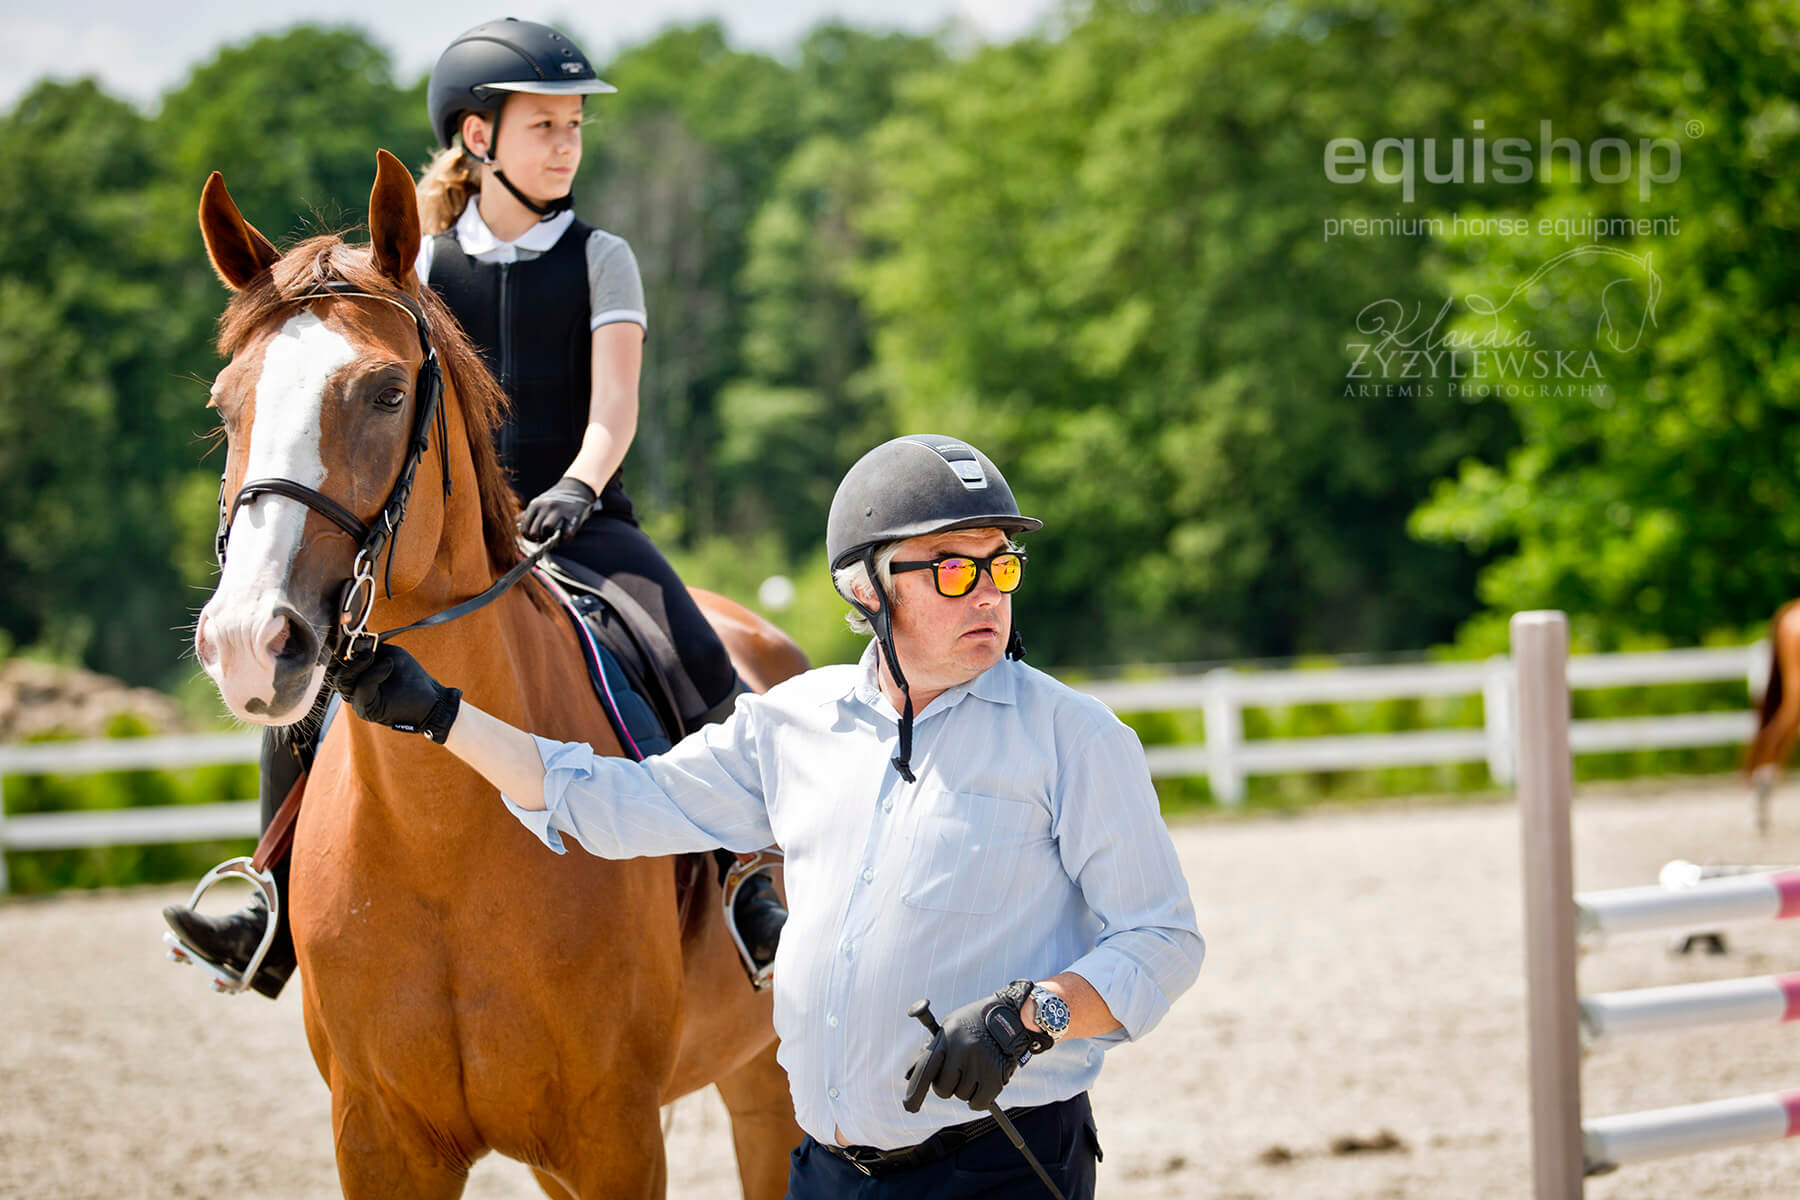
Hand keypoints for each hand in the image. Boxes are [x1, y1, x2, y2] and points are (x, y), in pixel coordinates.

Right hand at [332, 644, 461, 741]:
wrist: (430, 698)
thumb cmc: (410, 677)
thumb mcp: (389, 654)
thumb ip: (370, 648)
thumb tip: (354, 637)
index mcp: (356, 676)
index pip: (335, 663)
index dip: (337, 647)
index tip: (346, 631)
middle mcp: (352, 690)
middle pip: (334, 672)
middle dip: (343, 656)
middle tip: (362, 645)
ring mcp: (358, 701)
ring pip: (343, 681)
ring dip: (358, 665)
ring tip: (375, 655)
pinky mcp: (367, 709)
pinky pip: (361, 689)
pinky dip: (374, 674)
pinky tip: (388, 665)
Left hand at [518, 476, 596, 542]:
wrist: (575, 488)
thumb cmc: (554, 500)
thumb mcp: (538, 503)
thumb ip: (527, 514)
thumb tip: (514, 522)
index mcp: (535, 505)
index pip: (524, 527)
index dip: (528, 537)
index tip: (533, 538)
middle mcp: (546, 506)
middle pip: (534, 531)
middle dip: (538, 539)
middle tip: (543, 538)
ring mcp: (560, 510)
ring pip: (547, 529)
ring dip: (549, 537)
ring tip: (551, 536)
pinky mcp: (573, 515)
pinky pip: (566, 533)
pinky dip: (563, 539)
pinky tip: (563, 536)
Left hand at [901, 981, 1048, 1111]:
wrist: (1011, 1016)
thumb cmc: (974, 1023)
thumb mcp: (950, 1027)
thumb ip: (931, 1050)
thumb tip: (910, 1075)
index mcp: (947, 1038)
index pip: (926, 1070)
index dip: (915, 1091)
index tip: (910, 1106)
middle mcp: (963, 1051)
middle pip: (943, 1089)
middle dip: (946, 1086)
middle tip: (956, 1073)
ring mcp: (980, 1065)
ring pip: (962, 1096)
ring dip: (965, 1089)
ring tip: (976, 1068)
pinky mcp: (996, 1077)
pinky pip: (978, 1103)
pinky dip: (978, 1100)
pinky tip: (983, 1083)